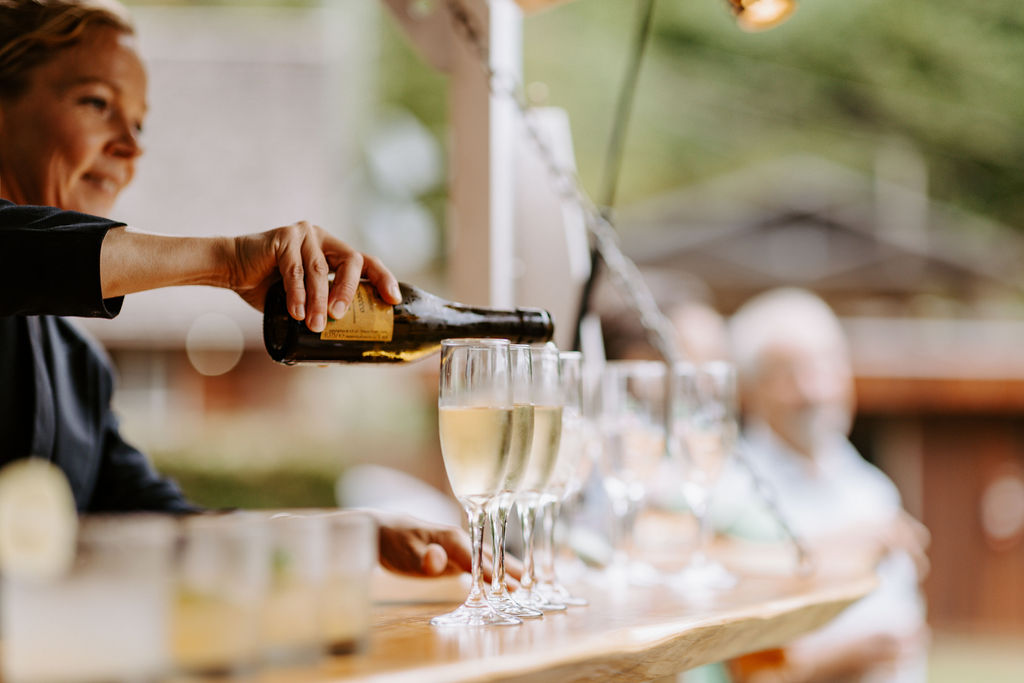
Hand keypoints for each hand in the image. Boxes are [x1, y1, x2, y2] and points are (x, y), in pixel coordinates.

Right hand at [227, 221, 400, 331]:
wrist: (230, 269)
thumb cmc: (266, 286)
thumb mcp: (298, 303)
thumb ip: (314, 317)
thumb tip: (329, 359)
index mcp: (334, 252)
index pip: (366, 262)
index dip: (383, 278)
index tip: (393, 300)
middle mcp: (324, 240)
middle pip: (351, 262)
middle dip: (349, 292)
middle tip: (339, 316)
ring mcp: (305, 235)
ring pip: (319, 270)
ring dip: (319, 300)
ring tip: (314, 325)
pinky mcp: (284, 238)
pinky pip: (295, 271)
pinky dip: (297, 294)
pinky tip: (296, 313)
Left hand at [369, 510, 521, 584]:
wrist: (381, 530)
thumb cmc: (393, 541)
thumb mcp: (404, 553)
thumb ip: (424, 558)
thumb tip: (439, 560)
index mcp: (452, 539)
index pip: (479, 560)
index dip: (495, 574)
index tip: (514, 587)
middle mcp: (460, 541)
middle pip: (490, 556)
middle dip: (510, 570)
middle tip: (532, 586)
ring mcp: (458, 547)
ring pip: (487, 558)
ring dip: (506, 569)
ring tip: (526, 581)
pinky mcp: (454, 555)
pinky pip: (478, 563)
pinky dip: (492, 570)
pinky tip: (500, 580)